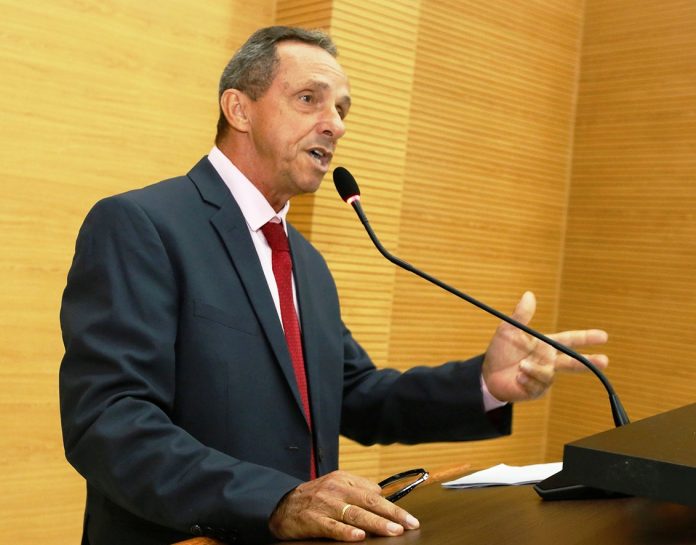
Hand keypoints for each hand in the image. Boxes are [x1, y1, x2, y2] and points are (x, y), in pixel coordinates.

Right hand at [269, 470, 419, 541]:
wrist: (281, 504)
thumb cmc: (314, 497)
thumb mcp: (336, 485)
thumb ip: (357, 488)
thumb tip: (381, 494)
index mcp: (343, 480)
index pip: (374, 493)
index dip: (393, 506)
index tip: (409, 518)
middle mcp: (336, 490)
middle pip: (369, 502)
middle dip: (392, 514)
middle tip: (409, 524)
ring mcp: (324, 505)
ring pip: (354, 514)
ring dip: (376, 523)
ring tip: (393, 531)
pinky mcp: (312, 520)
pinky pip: (332, 527)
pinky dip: (346, 532)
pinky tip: (359, 536)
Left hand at [482, 291, 608, 401]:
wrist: (487, 375)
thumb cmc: (499, 351)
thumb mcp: (508, 330)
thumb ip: (521, 315)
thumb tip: (529, 294)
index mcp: (545, 345)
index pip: (569, 340)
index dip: (586, 338)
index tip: (604, 336)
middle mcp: (548, 360)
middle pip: (573, 361)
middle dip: (589, 361)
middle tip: (605, 360)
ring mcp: (544, 376)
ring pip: (549, 374)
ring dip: (534, 370)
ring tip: (520, 367)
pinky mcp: (537, 390)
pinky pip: (538, 385)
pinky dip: (527, 380)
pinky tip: (518, 378)